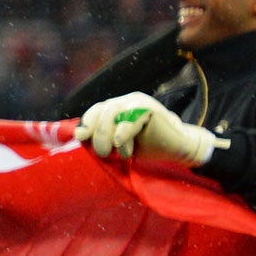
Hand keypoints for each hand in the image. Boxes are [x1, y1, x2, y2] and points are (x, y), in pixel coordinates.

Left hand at [75, 91, 227, 166]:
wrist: (177, 148)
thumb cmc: (146, 146)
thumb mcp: (117, 144)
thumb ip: (100, 137)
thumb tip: (79, 134)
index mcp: (117, 107)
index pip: (95, 111)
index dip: (86, 123)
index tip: (81, 137)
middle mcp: (126, 101)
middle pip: (101, 112)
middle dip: (97, 135)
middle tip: (103, 154)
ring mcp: (138, 102)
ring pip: (111, 114)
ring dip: (107, 136)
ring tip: (112, 152)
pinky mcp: (149, 108)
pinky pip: (128, 119)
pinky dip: (122, 134)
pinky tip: (122, 145)